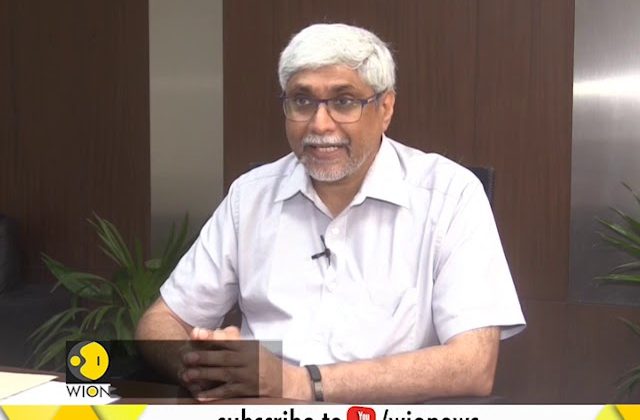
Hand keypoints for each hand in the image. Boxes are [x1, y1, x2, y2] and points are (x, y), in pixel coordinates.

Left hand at [180, 326, 310, 401]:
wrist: (283, 381)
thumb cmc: (263, 361)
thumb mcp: (253, 347)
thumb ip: (234, 340)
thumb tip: (216, 332)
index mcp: (248, 347)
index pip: (228, 340)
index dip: (212, 337)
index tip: (197, 334)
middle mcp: (248, 360)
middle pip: (224, 358)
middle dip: (204, 357)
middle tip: (187, 357)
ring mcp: (248, 376)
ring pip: (224, 375)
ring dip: (205, 375)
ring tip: (188, 375)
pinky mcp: (247, 390)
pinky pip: (228, 392)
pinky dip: (213, 394)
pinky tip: (200, 396)